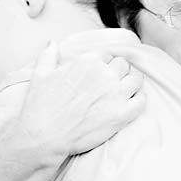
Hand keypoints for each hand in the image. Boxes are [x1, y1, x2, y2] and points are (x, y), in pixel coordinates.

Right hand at [9, 41, 144, 164]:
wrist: (44, 137)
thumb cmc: (40, 107)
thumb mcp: (39, 75)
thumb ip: (48, 55)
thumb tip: (52, 43)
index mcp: (88, 62)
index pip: (108, 55)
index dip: (105, 64)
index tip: (101, 73)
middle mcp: (105, 74)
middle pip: (123, 65)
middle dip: (119, 72)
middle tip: (112, 84)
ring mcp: (115, 94)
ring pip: (136, 80)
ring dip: (131, 84)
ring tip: (124, 92)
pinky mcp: (122, 115)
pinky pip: (141, 101)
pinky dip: (139, 100)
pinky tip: (131, 103)